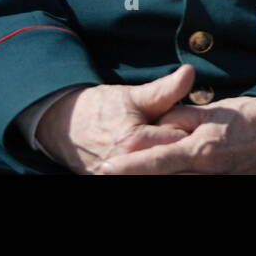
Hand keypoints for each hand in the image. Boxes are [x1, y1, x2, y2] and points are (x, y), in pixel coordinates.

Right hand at [35, 65, 195, 173]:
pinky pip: (147, 178)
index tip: (192, 123)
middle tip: (181, 137)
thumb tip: (191, 71)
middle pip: (173, 164)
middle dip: (181, 152)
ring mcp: (120, 180)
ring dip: (170, 164)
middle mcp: (126, 168)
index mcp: (134, 143)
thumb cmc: (101, 108)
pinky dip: (156, 171)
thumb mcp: (134, 95)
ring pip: (162, 174)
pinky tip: (160, 163)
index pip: (181, 143)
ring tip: (167, 148)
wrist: (63, 127)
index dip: (190, 132)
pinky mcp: (115, 184)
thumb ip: (166, 89)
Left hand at [97, 96, 255, 174]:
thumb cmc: (251, 118)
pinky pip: (195, 183)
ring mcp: (216, 183)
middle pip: (162, 180)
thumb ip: (181, 117)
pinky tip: (167, 173)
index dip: (128, 166)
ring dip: (153, 177)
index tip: (104, 167)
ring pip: (177, 183)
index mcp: (202, 150)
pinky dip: (178, 177)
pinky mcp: (225, 186)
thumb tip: (154, 124)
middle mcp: (206, 174)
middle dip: (135, 175)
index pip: (156, 162)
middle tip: (108, 170)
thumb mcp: (214, 111)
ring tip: (132, 171)